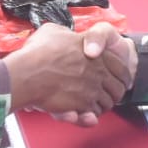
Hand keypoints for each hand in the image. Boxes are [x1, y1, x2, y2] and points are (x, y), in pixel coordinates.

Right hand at [6, 22, 132, 122]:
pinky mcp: (82, 104)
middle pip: (118, 86)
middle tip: (109, 95)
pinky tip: (83, 112)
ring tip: (95, 106)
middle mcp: (97, 69)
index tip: (118, 79)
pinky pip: (94, 114)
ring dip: (103, 105)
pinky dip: (90, 116)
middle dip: (115, 92)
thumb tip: (66, 36)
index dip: (121, 75)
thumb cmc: (37, 53)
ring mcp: (92, 87)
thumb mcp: (53, 31)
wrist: (26, 73)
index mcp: (95, 50)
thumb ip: (66, 34)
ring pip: (108, 102)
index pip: (120, 65)